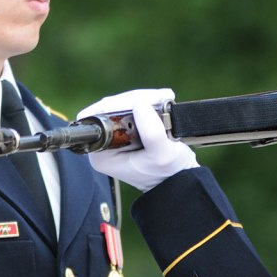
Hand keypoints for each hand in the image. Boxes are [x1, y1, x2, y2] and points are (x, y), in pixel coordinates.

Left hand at [78, 89, 198, 191]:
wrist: (179, 177)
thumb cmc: (168, 173)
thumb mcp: (162, 155)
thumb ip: (151, 132)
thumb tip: (140, 103)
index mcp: (101, 154)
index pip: (97, 118)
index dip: (116, 105)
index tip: (140, 102)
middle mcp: (103, 144)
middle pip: (109, 107)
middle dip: (134, 99)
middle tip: (158, 98)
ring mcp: (114, 136)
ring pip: (121, 104)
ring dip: (144, 98)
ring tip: (164, 98)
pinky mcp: (127, 129)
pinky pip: (131, 107)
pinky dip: (148, 101)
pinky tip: (163, 100)